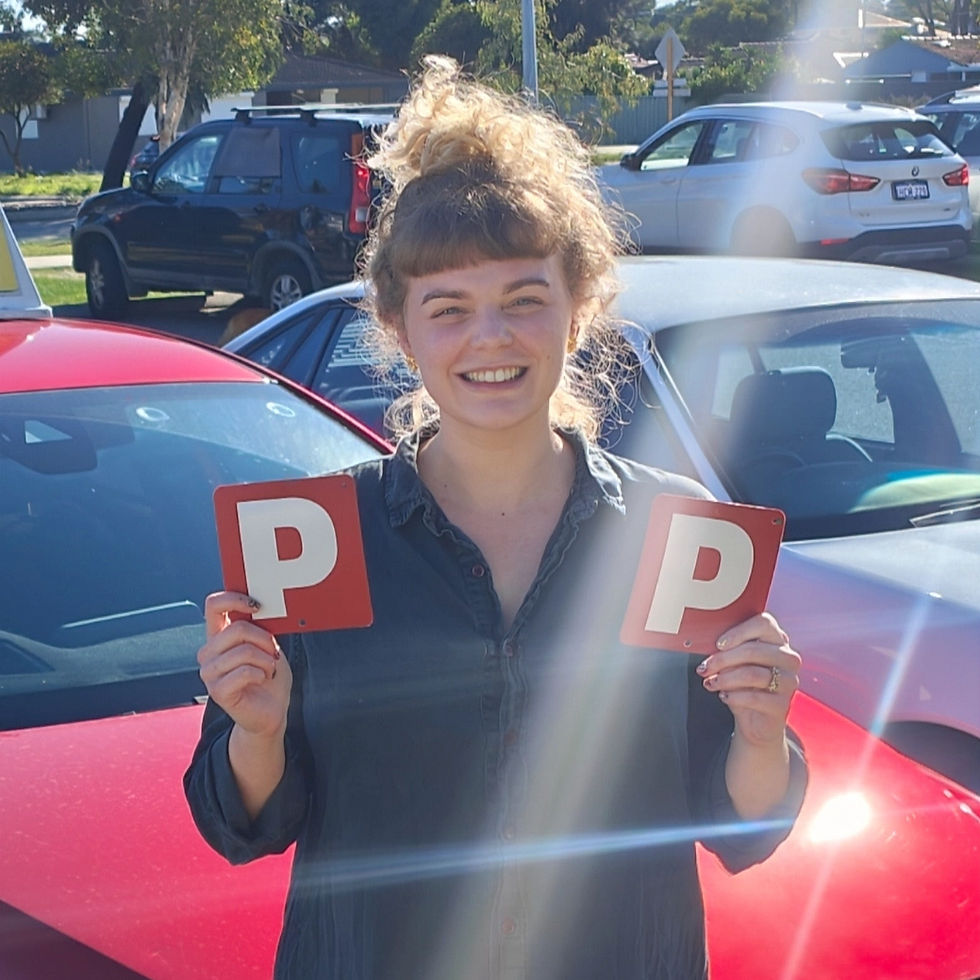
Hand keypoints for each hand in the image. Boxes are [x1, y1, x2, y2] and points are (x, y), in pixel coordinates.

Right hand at [198, 591, 291, 739]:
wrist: (271, 711)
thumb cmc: (269, 676)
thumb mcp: (268, 645)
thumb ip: (259, 628)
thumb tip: (258, 608)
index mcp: (219, 637)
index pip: (214, 605)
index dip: (234, 598)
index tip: (256, 605)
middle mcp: (208, 652)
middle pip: (237, 629)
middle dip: (265, 639)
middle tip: (273, 653)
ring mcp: (209, 672)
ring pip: (244, 651)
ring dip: (266, 660)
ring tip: (269, 669)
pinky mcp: (217, 691)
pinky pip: (245, 671)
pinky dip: (262, 673)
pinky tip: (262, 680)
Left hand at [696, 611, 800, 747]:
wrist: (756, 722)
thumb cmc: (745, 686)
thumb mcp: (735, 664)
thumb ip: (729, 651)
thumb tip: (710, 647)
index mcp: (778, 641)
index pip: (764, 623)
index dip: (739, 632)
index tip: (718, 644)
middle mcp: (788, 658)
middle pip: (753, 650)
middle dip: (722, 659)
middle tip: (705, 668)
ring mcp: (788, 682)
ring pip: (752, 673)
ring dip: (724, 678)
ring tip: (710, 683)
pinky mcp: (783, 704)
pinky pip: (754, 697)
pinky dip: (734, 696)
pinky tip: (724, 696)